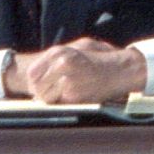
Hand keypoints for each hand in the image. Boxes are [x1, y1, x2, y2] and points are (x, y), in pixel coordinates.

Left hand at [18, 37, 147, 102]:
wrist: (121, 70)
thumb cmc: (98, 59)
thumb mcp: (76, 48)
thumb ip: (55, 58)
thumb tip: (34, 76)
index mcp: (58, 52)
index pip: (32, 73)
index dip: (36, 82)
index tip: (43, 85)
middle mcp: (60, 64)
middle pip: (36, 86)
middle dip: (42, 92)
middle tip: (52, 92)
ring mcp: (67, 80)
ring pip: (45, 97)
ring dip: (51, 99)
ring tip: (63, 95)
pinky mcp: (75, 95)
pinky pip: (59, 104)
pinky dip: (63, 104)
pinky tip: (73, 98)